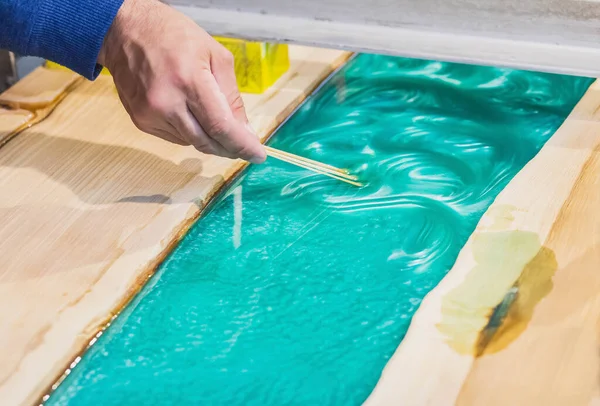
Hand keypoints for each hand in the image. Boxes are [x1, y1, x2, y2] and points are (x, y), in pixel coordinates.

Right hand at [97, 0, 265, 162]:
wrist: (124, 31)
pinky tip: (189, 113)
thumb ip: (232, 96)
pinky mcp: (141, 121)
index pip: (220, 126)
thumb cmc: (173, 35)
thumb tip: (244, 130)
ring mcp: (150, 114)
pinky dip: (190, 133)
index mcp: (188, 79)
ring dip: (211, 139)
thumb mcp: (215, 55)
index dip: (242, 145)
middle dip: (230, 149)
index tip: (258, 155)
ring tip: (216, 121)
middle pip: (206, 142)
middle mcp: (167, 101)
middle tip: (245, 147)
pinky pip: (175, 138)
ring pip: (192, 143)